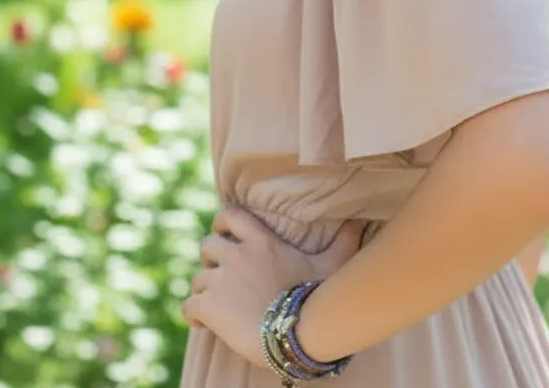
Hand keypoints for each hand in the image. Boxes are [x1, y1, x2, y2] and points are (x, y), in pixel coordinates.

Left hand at [181, 205, 367, 368]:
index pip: (230, 215)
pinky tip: (201, 324)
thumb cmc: (316, 297)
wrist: (296, 333)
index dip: (221, 223)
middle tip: (221, 277)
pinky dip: (192, 315)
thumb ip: (344, 240)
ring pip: (197, 278)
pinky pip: (188, 305)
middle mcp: (237, 255)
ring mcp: (221, 280)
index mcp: (261, 241)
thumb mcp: (332, 265)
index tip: (223, 233)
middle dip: (210, 260)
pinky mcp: (209, 306)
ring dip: (203, 290)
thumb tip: (359, 221)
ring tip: (215, 304)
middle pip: (207, 245)